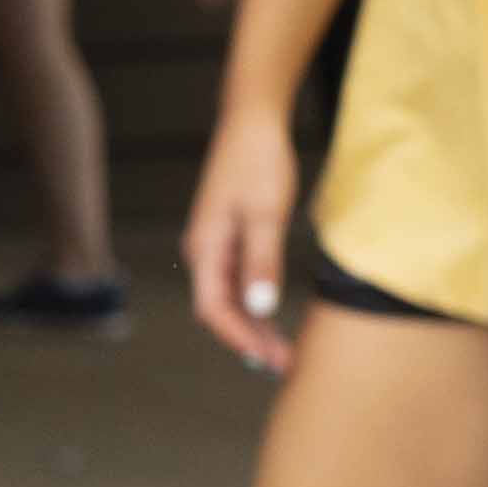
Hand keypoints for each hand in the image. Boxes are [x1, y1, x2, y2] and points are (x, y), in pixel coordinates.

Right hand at [179, 105, 307, 371]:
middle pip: (221, 308)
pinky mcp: (230, 236)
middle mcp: (204, 251)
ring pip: (230, 297)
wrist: (252, 122)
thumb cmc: (258, 161)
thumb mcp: (265, 213)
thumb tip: (259, 310)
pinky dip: (255, 302)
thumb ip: (261, 262)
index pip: (213, 308)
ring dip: (253, 325)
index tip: (267, 358)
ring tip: (281, 350)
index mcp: (206, 248)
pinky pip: (238, 280)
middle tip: (283, 364)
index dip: (238, 337)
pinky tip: (272, 316)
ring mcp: (215, 244)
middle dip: (249, 339)